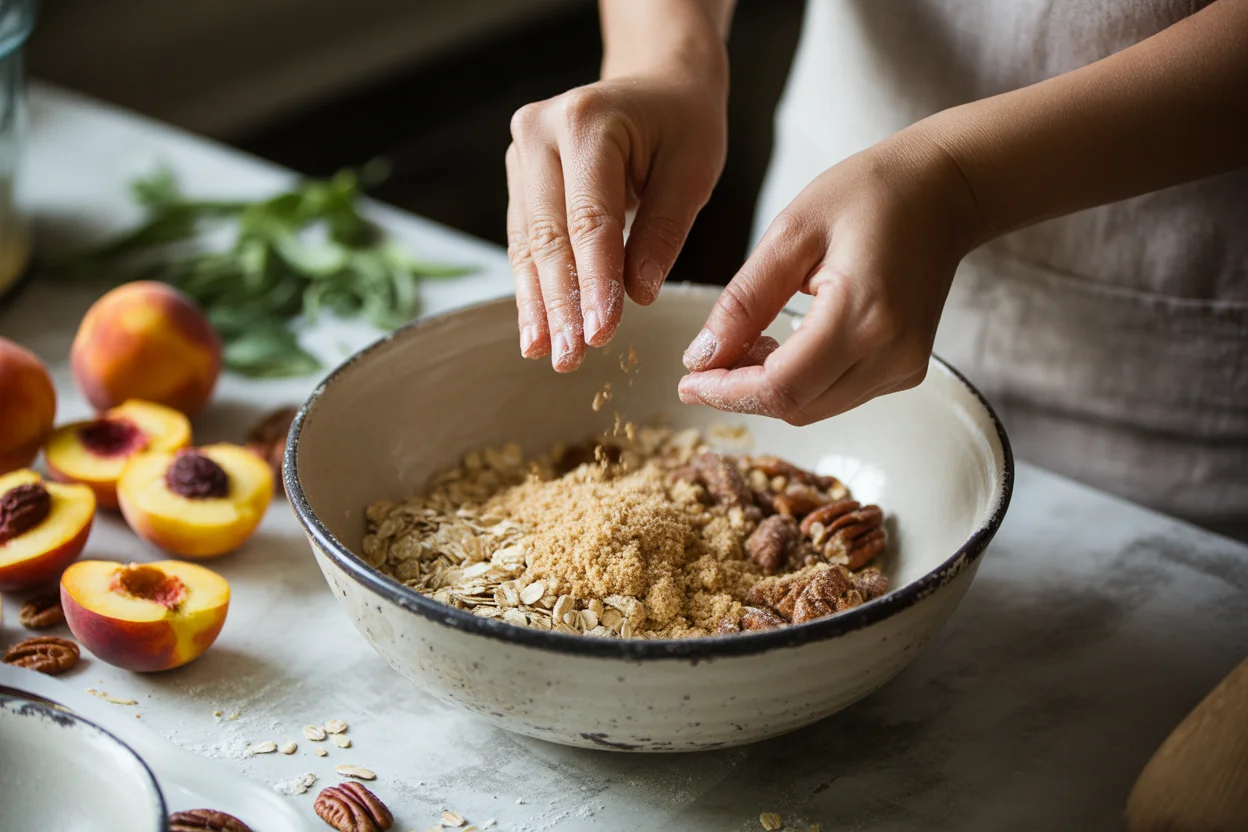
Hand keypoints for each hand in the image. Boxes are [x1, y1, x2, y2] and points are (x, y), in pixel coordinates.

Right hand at [506, 72, 726, 370]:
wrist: (657, 81)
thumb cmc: (682, 123)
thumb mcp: (694, 170)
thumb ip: (665, 230)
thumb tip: (637, 294)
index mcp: (588, 121)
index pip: (590, 218)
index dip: (594, 282)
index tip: (601, 334)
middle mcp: (540, 130)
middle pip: (549, 234)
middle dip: (560, 304)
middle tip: (570, 358)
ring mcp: (522, 151)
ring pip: (527, 242)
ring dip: (538, 303)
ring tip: (548, 353)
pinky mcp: (520, 176)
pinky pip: (524, 239)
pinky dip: (533, 285)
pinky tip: (537, 328)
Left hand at [677, 133, 979, 423]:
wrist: (943, 190)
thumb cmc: (868, 195)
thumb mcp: (791, 234)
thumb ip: (744, 301)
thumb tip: (701, 358)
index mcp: (863, 315)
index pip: (782, 386)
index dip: (727, 392)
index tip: (686, 382)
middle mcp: (891, 354)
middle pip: (797, 406)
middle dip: (742, 392)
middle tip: (704, 362)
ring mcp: (904, 366)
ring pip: (815, 406)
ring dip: (768, 387)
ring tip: (742, 343)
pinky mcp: (905, 368)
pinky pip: (837, 394)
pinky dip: (798, 381)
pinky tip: (779, 344)